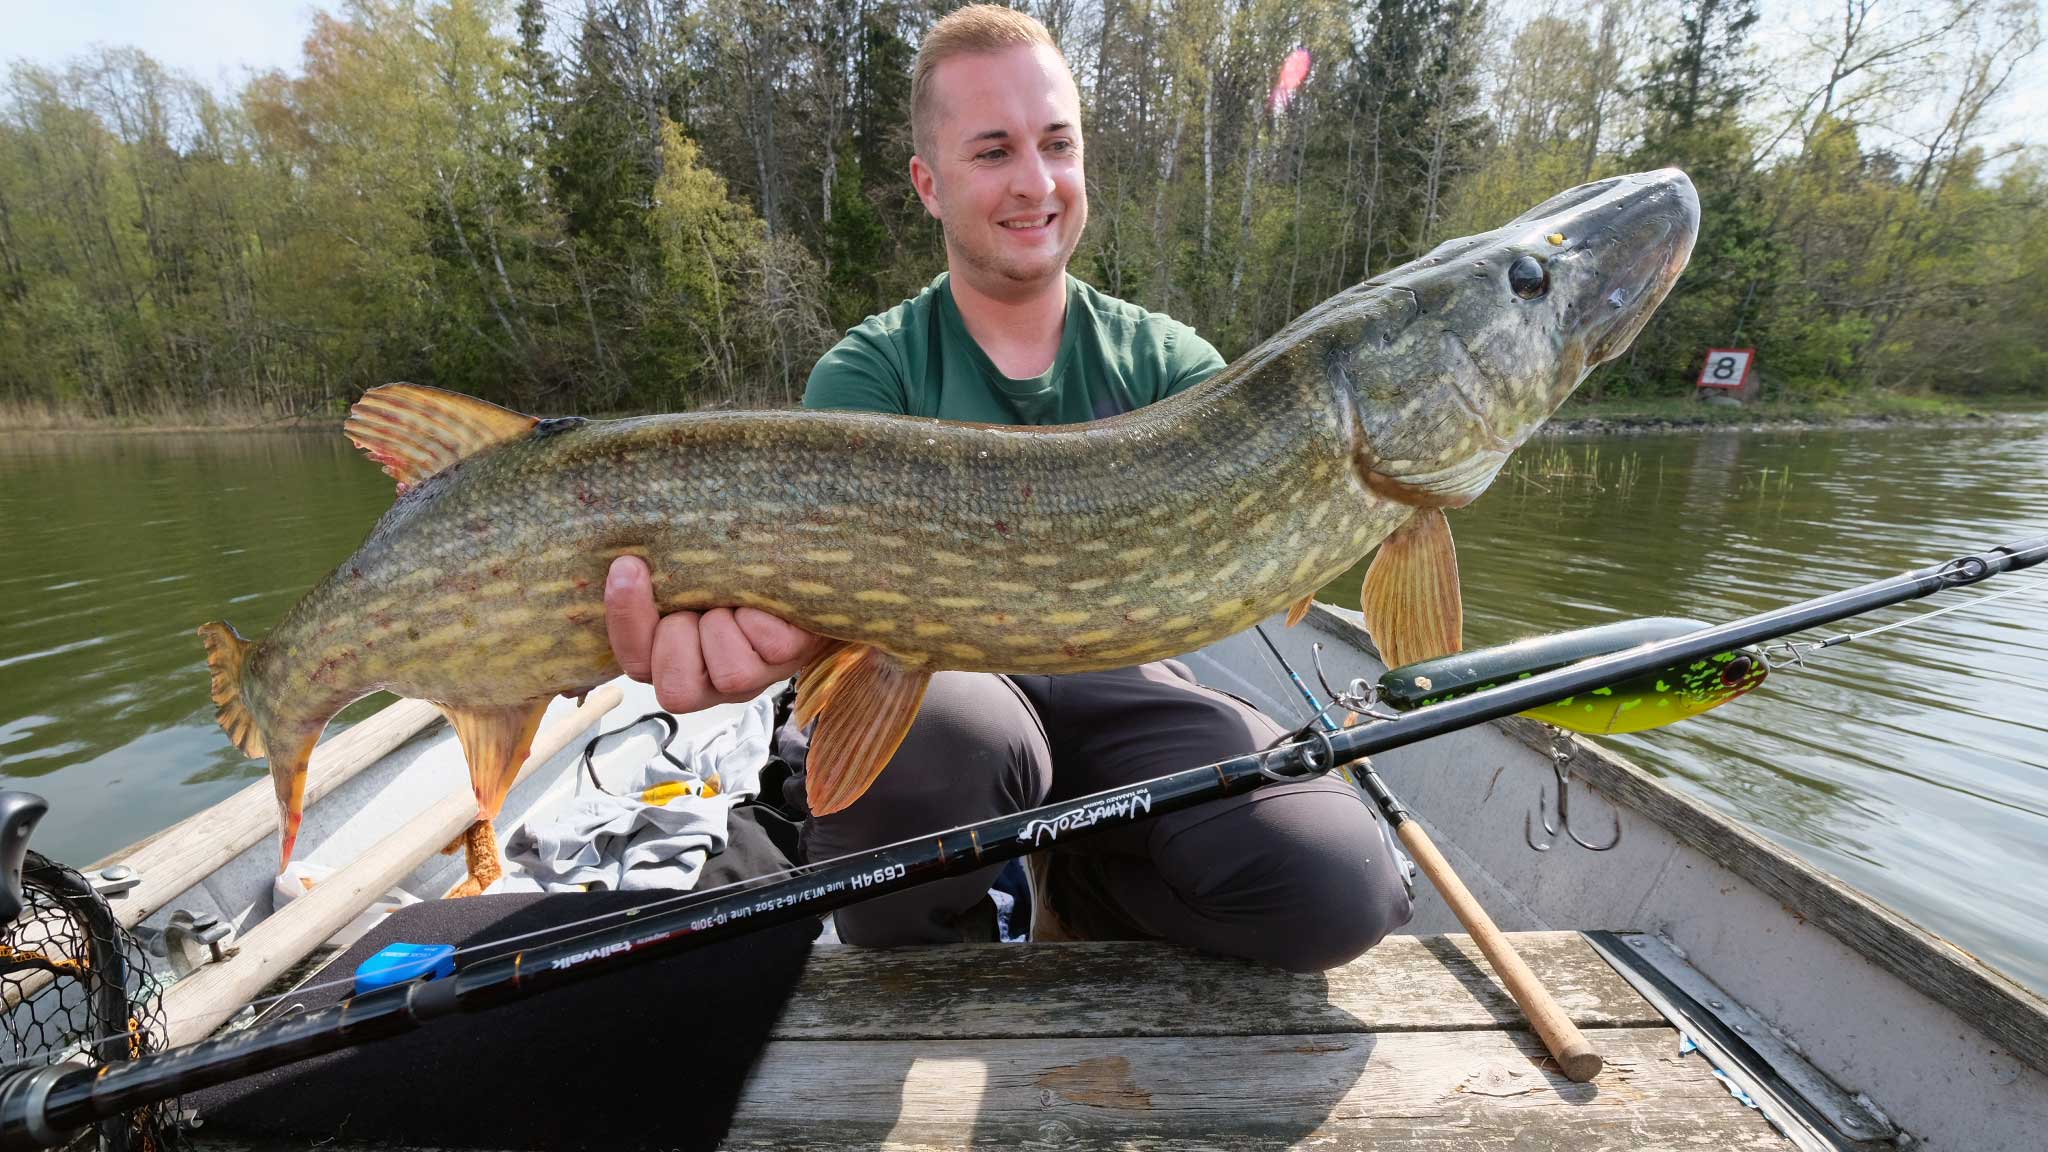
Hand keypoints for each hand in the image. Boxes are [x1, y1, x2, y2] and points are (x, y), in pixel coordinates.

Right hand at [602, 556, 827, 713]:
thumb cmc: (724, 569)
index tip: (627, 565)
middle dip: (679, 634)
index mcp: (672, 661)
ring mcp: (754, 677)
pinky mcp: (791, 659)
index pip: (636, 664)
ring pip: (729, 673)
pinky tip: (762, 601)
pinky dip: (762, 616)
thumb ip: (650, 576)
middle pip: (675, 690)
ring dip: (724, 625)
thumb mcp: (679, 575)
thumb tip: (620, 553)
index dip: (625, 619)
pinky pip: (770, 644)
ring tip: (732, 603)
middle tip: (696, 604)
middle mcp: (711, 682)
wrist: (792, 561)